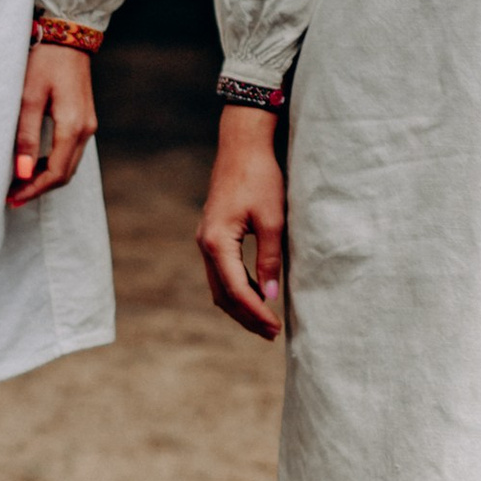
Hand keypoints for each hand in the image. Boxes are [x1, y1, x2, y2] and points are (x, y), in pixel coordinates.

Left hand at [10, 41, 96, 204]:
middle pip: (64, 174)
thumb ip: (26, 136)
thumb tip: (22, 173)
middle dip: (38, 188)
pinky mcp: (83, 118)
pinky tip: (34, 164)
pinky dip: (52, 163)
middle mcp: (85, 129)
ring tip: (19, 183)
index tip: (11, 198)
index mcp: (73, 127)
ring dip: (45, 178)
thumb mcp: (28, 97)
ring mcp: (87, 124)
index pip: (55, 173)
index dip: (33, 189)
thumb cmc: (44, 61)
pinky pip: (70, 151)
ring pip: (68, 164)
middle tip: (11, 196)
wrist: (67, 33)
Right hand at [197, 106, 284, 337]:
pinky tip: (256, 296)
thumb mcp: (272, 219)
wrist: (242, 147)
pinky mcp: (213, 236)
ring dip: (240, 306)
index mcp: (217, 242)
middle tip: (272, 333)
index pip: (236, 289)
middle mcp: (205, 244)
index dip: (256, 312)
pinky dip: (237, 290)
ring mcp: (206, 241)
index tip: (275, 327)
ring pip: (219, 286)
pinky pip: (221, 273)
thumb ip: (269, 259)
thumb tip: (270, 295)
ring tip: (265, 322)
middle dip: (246, 317)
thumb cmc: (260, 178)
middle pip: (222, 294)